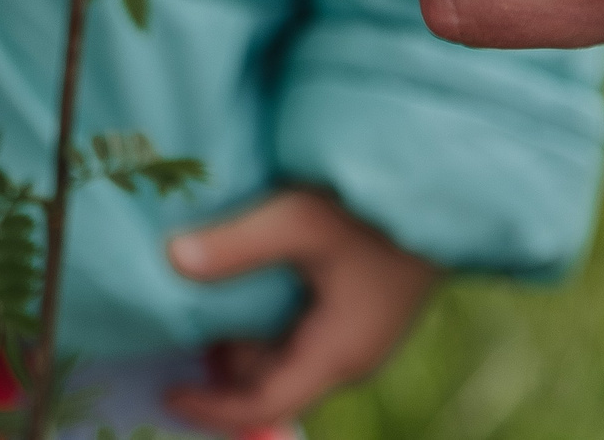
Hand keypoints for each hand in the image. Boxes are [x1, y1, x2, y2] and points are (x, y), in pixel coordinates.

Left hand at [163, 190, 437, 433]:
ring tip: (186, 301)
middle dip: (216, 364)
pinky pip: (292, 330)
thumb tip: (173, 261)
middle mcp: (344, 355)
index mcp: (336, 353)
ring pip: (277, 353)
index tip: (165, 391)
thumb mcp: (299, 219)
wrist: (440, 195)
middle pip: (265, 380)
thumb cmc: (373, 211)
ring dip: (235, 337)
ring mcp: (350, 333)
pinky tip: (227, 279)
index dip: (211, 408)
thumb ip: (237, 245)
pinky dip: (255, 318)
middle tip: (164, 325)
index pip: (264, 404)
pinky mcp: (351, 309)